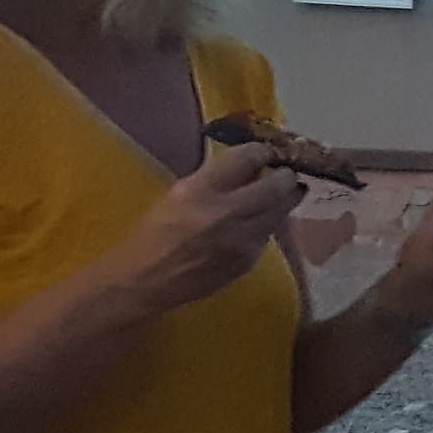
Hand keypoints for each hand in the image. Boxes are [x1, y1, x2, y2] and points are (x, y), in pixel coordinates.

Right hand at [106, 143, 302, 312]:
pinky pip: (270, 235)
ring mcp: (242, 240)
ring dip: (285, 200)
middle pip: (278, 185)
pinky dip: (270, 224)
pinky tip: (260, 222)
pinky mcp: (249, 261)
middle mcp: (226, 213)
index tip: (267, 151)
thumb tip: (251, 166)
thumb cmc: (155, 234)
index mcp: (200, 191)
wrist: (146, 281)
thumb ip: (216, 179)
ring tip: (282, 194)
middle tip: (286, 174)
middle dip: (287, 176)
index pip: (247, 158)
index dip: (263, 151)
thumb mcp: (179, 194)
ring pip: (282, 212)